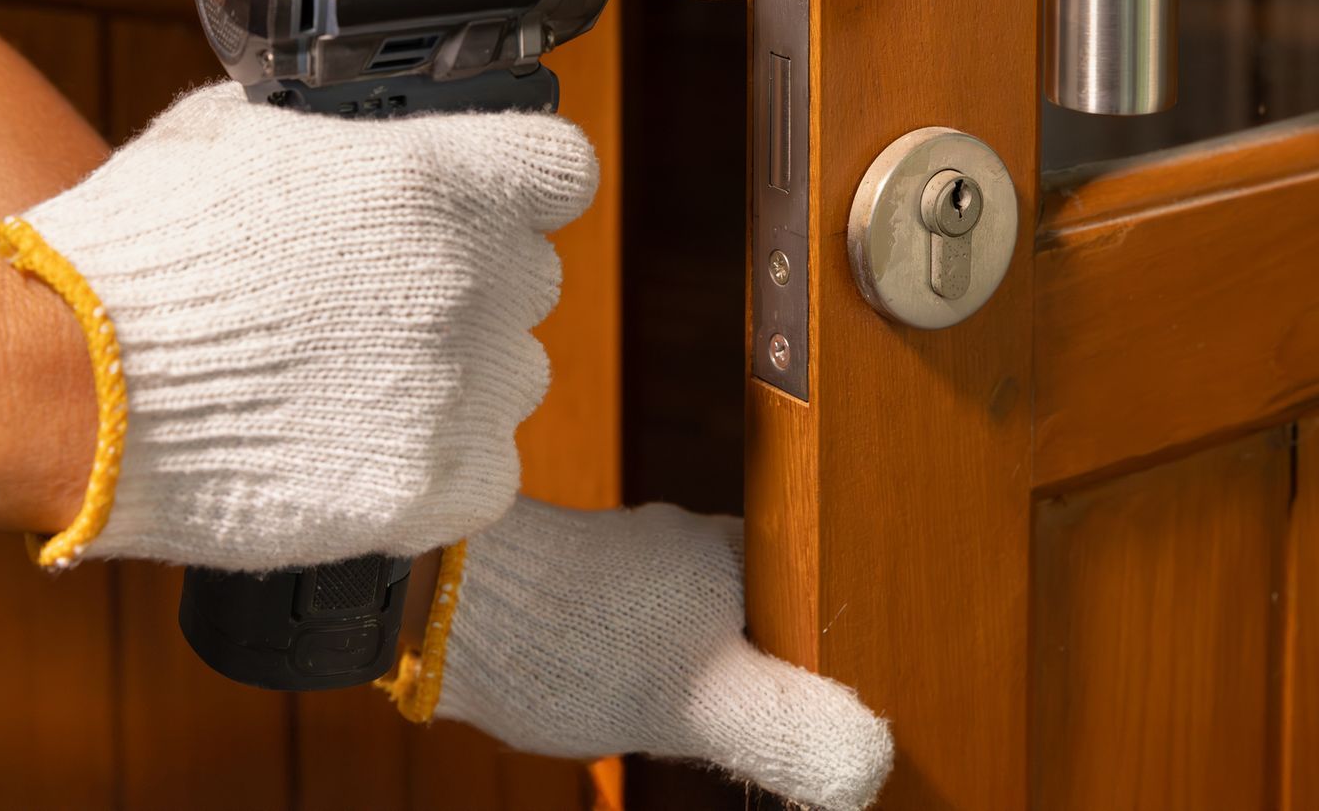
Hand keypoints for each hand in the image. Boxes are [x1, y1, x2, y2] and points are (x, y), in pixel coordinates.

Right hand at [0, 81, 594, 569]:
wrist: (68, 383)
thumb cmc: (138, 247)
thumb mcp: (234, 133)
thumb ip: (332, 134)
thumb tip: (357, 137)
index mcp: (438, 179)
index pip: (562, 171)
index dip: (523, 187)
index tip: (495, 203)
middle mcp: (472, 279)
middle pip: (530, 279)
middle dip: (470, 285)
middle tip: (380, 305)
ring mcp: (460, 389)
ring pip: (516, 377)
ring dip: (460, 376)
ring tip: (357, 383)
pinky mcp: (431, 487)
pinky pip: (490, 473)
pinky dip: (443, 466)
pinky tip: (370, 449)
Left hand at [395, 501, 892, 810]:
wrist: (446, 605)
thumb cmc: (577, 640)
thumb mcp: (702, 701)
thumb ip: (789, 729)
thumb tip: (871, 768)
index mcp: (747, 557)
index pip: (826, 612)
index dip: (835, 676)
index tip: (834, 731)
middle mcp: (705, 550)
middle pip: (772, 624)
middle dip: (776, 681)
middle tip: (776, 742)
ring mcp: (647, 568)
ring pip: (713, 633)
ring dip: (715, 682)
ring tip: (709, 733)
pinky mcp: (598, 592)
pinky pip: (659, 639)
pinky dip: (664, 677)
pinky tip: (649, 710)